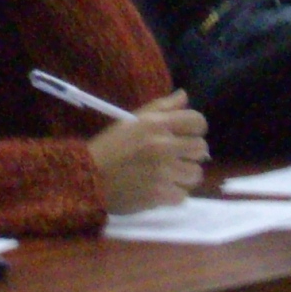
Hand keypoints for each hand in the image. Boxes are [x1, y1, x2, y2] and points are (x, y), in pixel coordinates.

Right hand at [86, 92, 209, 213]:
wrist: (89, 178)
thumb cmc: (110, 146)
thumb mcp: (132, 120)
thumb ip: (161, 107)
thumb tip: (184, 96)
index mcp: (156, 124)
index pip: (197, 121)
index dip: (194, 128)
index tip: (184, 135)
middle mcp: (163, 146)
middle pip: (201, 148)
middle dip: (190, 153)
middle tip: (175, 156)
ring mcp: (164, 172)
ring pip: (195, 174)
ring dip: (183, 175)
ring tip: (167, 174)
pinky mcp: (162, 195)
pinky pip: (183, 195)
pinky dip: (173, 193)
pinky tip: (159, 188)